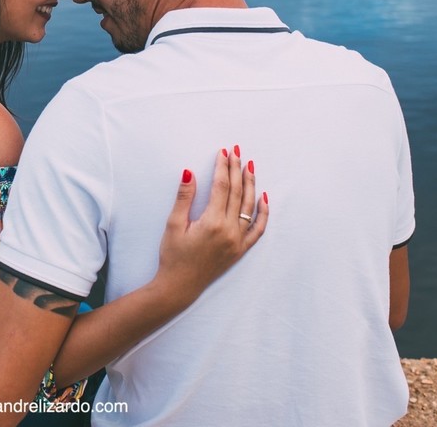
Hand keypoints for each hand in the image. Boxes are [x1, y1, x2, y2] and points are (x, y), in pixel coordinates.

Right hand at [156, 146, 267, 305]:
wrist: (180, 285)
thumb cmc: (173, 255)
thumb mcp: (173, 224)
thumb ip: (184, 198)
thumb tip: (189, 172)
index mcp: (212, 222)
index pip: (221, 187)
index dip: (222, 167)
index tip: (223, 152)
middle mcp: (229, 231)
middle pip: (237, 192)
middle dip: (236, 169)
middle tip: (236, 151)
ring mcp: (238, 241)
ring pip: (249, 206)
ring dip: (250, 184)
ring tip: (249, 166)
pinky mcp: (240, 250)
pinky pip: (258, 229)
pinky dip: (263, 213)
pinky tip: (263, 198)